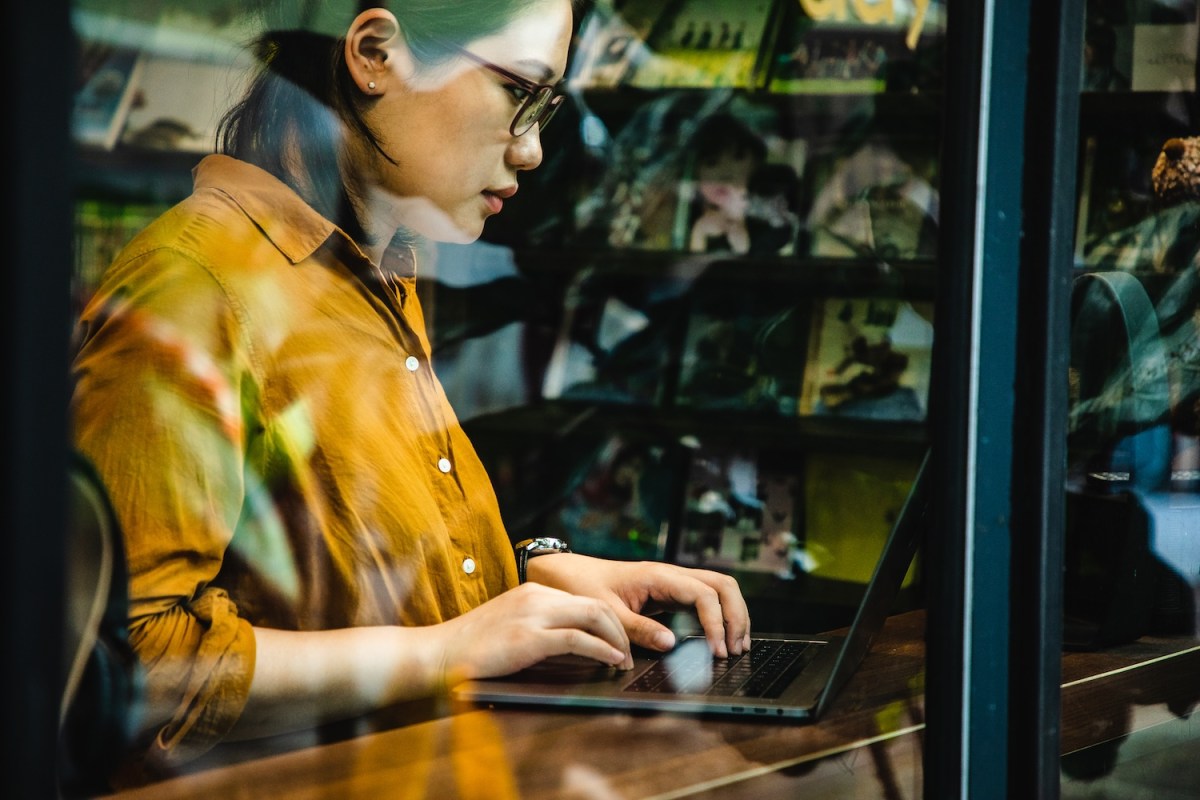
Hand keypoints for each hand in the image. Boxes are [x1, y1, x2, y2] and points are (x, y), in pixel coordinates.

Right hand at [429, 582, 630, 684]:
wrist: (438, 652)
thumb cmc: (471, 647)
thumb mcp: (510, 626)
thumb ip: (539, 627)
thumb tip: (574, 646)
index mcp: (533, 591)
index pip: (584, 598)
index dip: (608, 619)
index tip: (619, 640)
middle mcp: (537, 595)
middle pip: (595, 603)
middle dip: (620, 628)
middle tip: (629, 651)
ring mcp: (533, 614)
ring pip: (593, 616)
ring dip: (616, 640)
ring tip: (624, 660)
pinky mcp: (529, 637)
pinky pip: (578, 640)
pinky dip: (601, 650)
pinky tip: (610, 661)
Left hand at [526, 553, 750, 665]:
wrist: (565, 573)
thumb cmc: (582, 588)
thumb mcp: (605, 613)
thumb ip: (637, 630)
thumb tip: (671, 644)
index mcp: (658, 576)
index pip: (704, 594)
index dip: (716, 623)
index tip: (717, 651)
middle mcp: (671, 575)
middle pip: (723, 585)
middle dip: (736, 615)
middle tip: (737, 649)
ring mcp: (673, 582)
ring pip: (719, 588)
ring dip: (733, 614)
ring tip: (737, 645)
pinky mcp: (670, 592)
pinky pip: (705, 597)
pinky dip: (719, 615)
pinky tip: (720, 637)